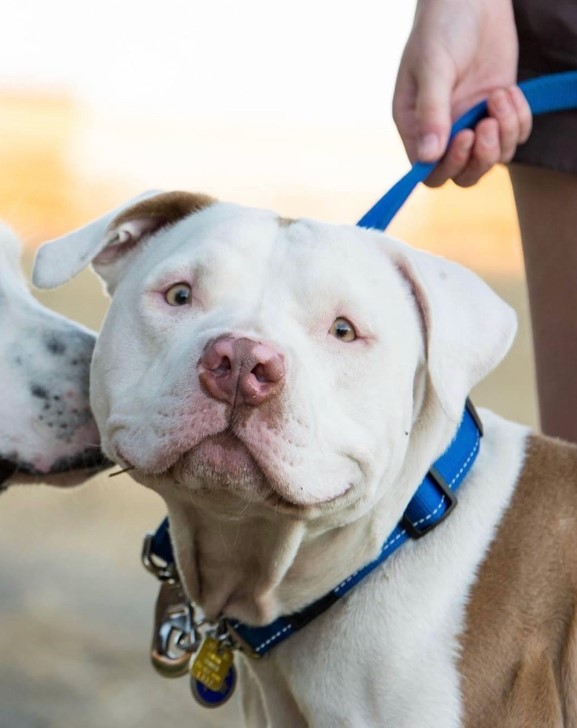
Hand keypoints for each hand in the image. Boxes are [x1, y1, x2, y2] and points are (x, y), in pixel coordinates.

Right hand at [393, 0, 531, 186]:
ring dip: (504, 134)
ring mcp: (472, 124)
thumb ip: (431, 112)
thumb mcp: (433, 68)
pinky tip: (509, 91)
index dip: (449, 165)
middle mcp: (443, 133)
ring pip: (492, 160)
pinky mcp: (497, 113)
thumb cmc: (441, 28)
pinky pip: (514, 139)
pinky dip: (519, 121)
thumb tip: (427, 156)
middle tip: (488, 125)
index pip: (429, 171)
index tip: (467, 136)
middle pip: (463, 175)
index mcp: (416, 127)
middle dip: (481, 158)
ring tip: (499, 95)